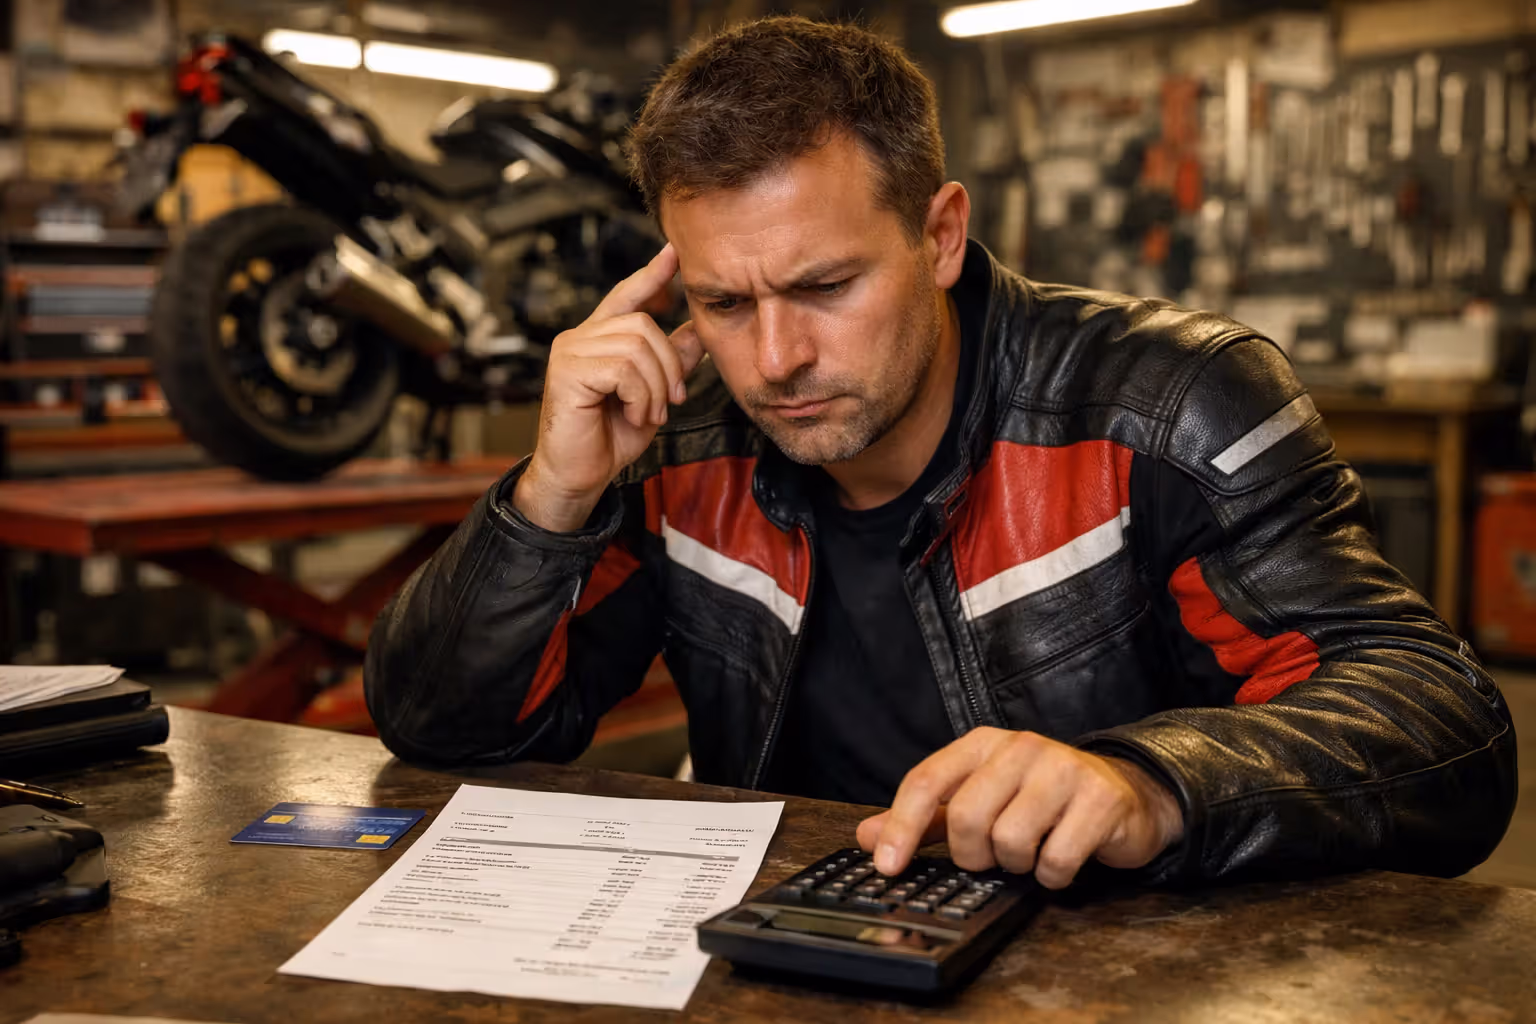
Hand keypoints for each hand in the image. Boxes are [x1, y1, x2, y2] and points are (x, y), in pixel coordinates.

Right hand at [514, 244, 703, 531]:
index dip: (650, 275)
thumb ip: (670, 364)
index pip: (626, 297)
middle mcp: (580, 338)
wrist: (579, 477)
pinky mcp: (568, 371)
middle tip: (669, 403)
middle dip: (669, 367)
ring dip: (656, 388)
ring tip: (649, 414)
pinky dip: (641, 397)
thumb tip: (697, 333)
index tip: (673, 253)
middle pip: (644, 326)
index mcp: (599, 340)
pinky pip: (623, 369)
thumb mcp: (652, 397)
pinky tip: (634, 415)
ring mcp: (570, 352)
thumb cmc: (608, 439)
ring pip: (638, 347)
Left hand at [856, 728, 1183, 889]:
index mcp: (983, 744)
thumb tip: (867, 837)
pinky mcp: (1100, 800)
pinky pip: (1056, 860)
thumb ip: (926, 818)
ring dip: (1016, 865)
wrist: (1125, 795)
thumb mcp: (981, 798)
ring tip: (1031, 852)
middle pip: (966, 818)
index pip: (926, 781)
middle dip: (973, 855)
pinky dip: (1052, 876)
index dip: (901, 827)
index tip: (887, 866)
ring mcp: (1063, 770)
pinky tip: (1061, 860)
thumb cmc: (1042, 799)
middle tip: (990, 858)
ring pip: (1010, 841)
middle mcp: (1020, 747)